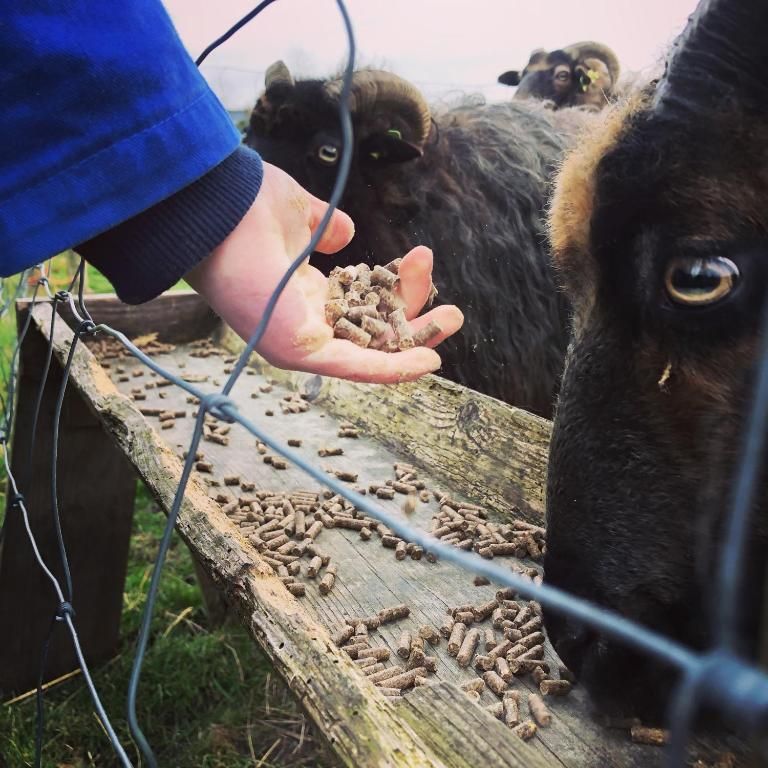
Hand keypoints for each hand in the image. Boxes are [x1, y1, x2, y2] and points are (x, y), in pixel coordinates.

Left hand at [186, 163, 462, 382]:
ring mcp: (301, 340)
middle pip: (372, 330)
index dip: (395, 288)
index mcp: (303, 293)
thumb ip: (327, 226)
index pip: (361, 303)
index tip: (420, 258)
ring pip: (370, 351)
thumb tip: (346, 233)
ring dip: (414, 341)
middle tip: (453, 309)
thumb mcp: (302, 213)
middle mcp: (304, 321)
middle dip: (413, 317)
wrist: (215, 207)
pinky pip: (355, 366)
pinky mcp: (301, 351)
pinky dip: (393, 367)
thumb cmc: (247, 206)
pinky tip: (428, 362)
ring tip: (454, 321)